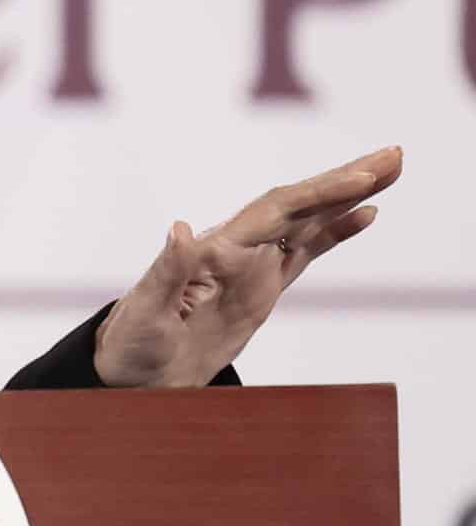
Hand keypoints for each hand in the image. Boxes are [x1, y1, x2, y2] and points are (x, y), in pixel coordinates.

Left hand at [92, 145, 402, 387]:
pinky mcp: (261, 286)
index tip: (360, 179)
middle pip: (299, 203)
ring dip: (347, 195)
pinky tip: (364, 215)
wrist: (133, 371)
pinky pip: (305, 251)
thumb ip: (167, 271)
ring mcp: (251, 264)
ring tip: (390, 168)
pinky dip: (335, 231)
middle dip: (344, 178)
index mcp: (215, 249)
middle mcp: (236, 247)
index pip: (276, 211)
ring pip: (308, 220)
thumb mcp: (146, 310)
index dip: (318, 194)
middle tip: (393, 154)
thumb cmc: (132, 341)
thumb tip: (180, 228)